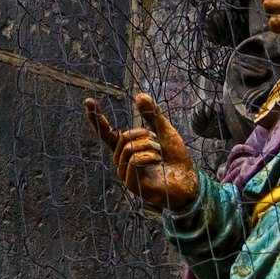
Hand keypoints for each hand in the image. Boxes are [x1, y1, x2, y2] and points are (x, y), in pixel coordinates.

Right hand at [84, 90, 197, 210]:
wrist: (190, 182)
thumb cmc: (176, 160)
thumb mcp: (165, 133)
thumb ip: (153, 116)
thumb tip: (140, 94)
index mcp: (126, 149)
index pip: (106, 133)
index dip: (96, 118)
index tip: (89, 101)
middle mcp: (122, 161)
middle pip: (123, 138)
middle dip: (143, 134)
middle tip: (157, 142)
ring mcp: (125, 174)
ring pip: (129, 149)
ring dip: (149, 146)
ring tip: (160, 154)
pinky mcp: (132, 184)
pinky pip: (134, 161)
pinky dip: (149, 156)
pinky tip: (158, 161)